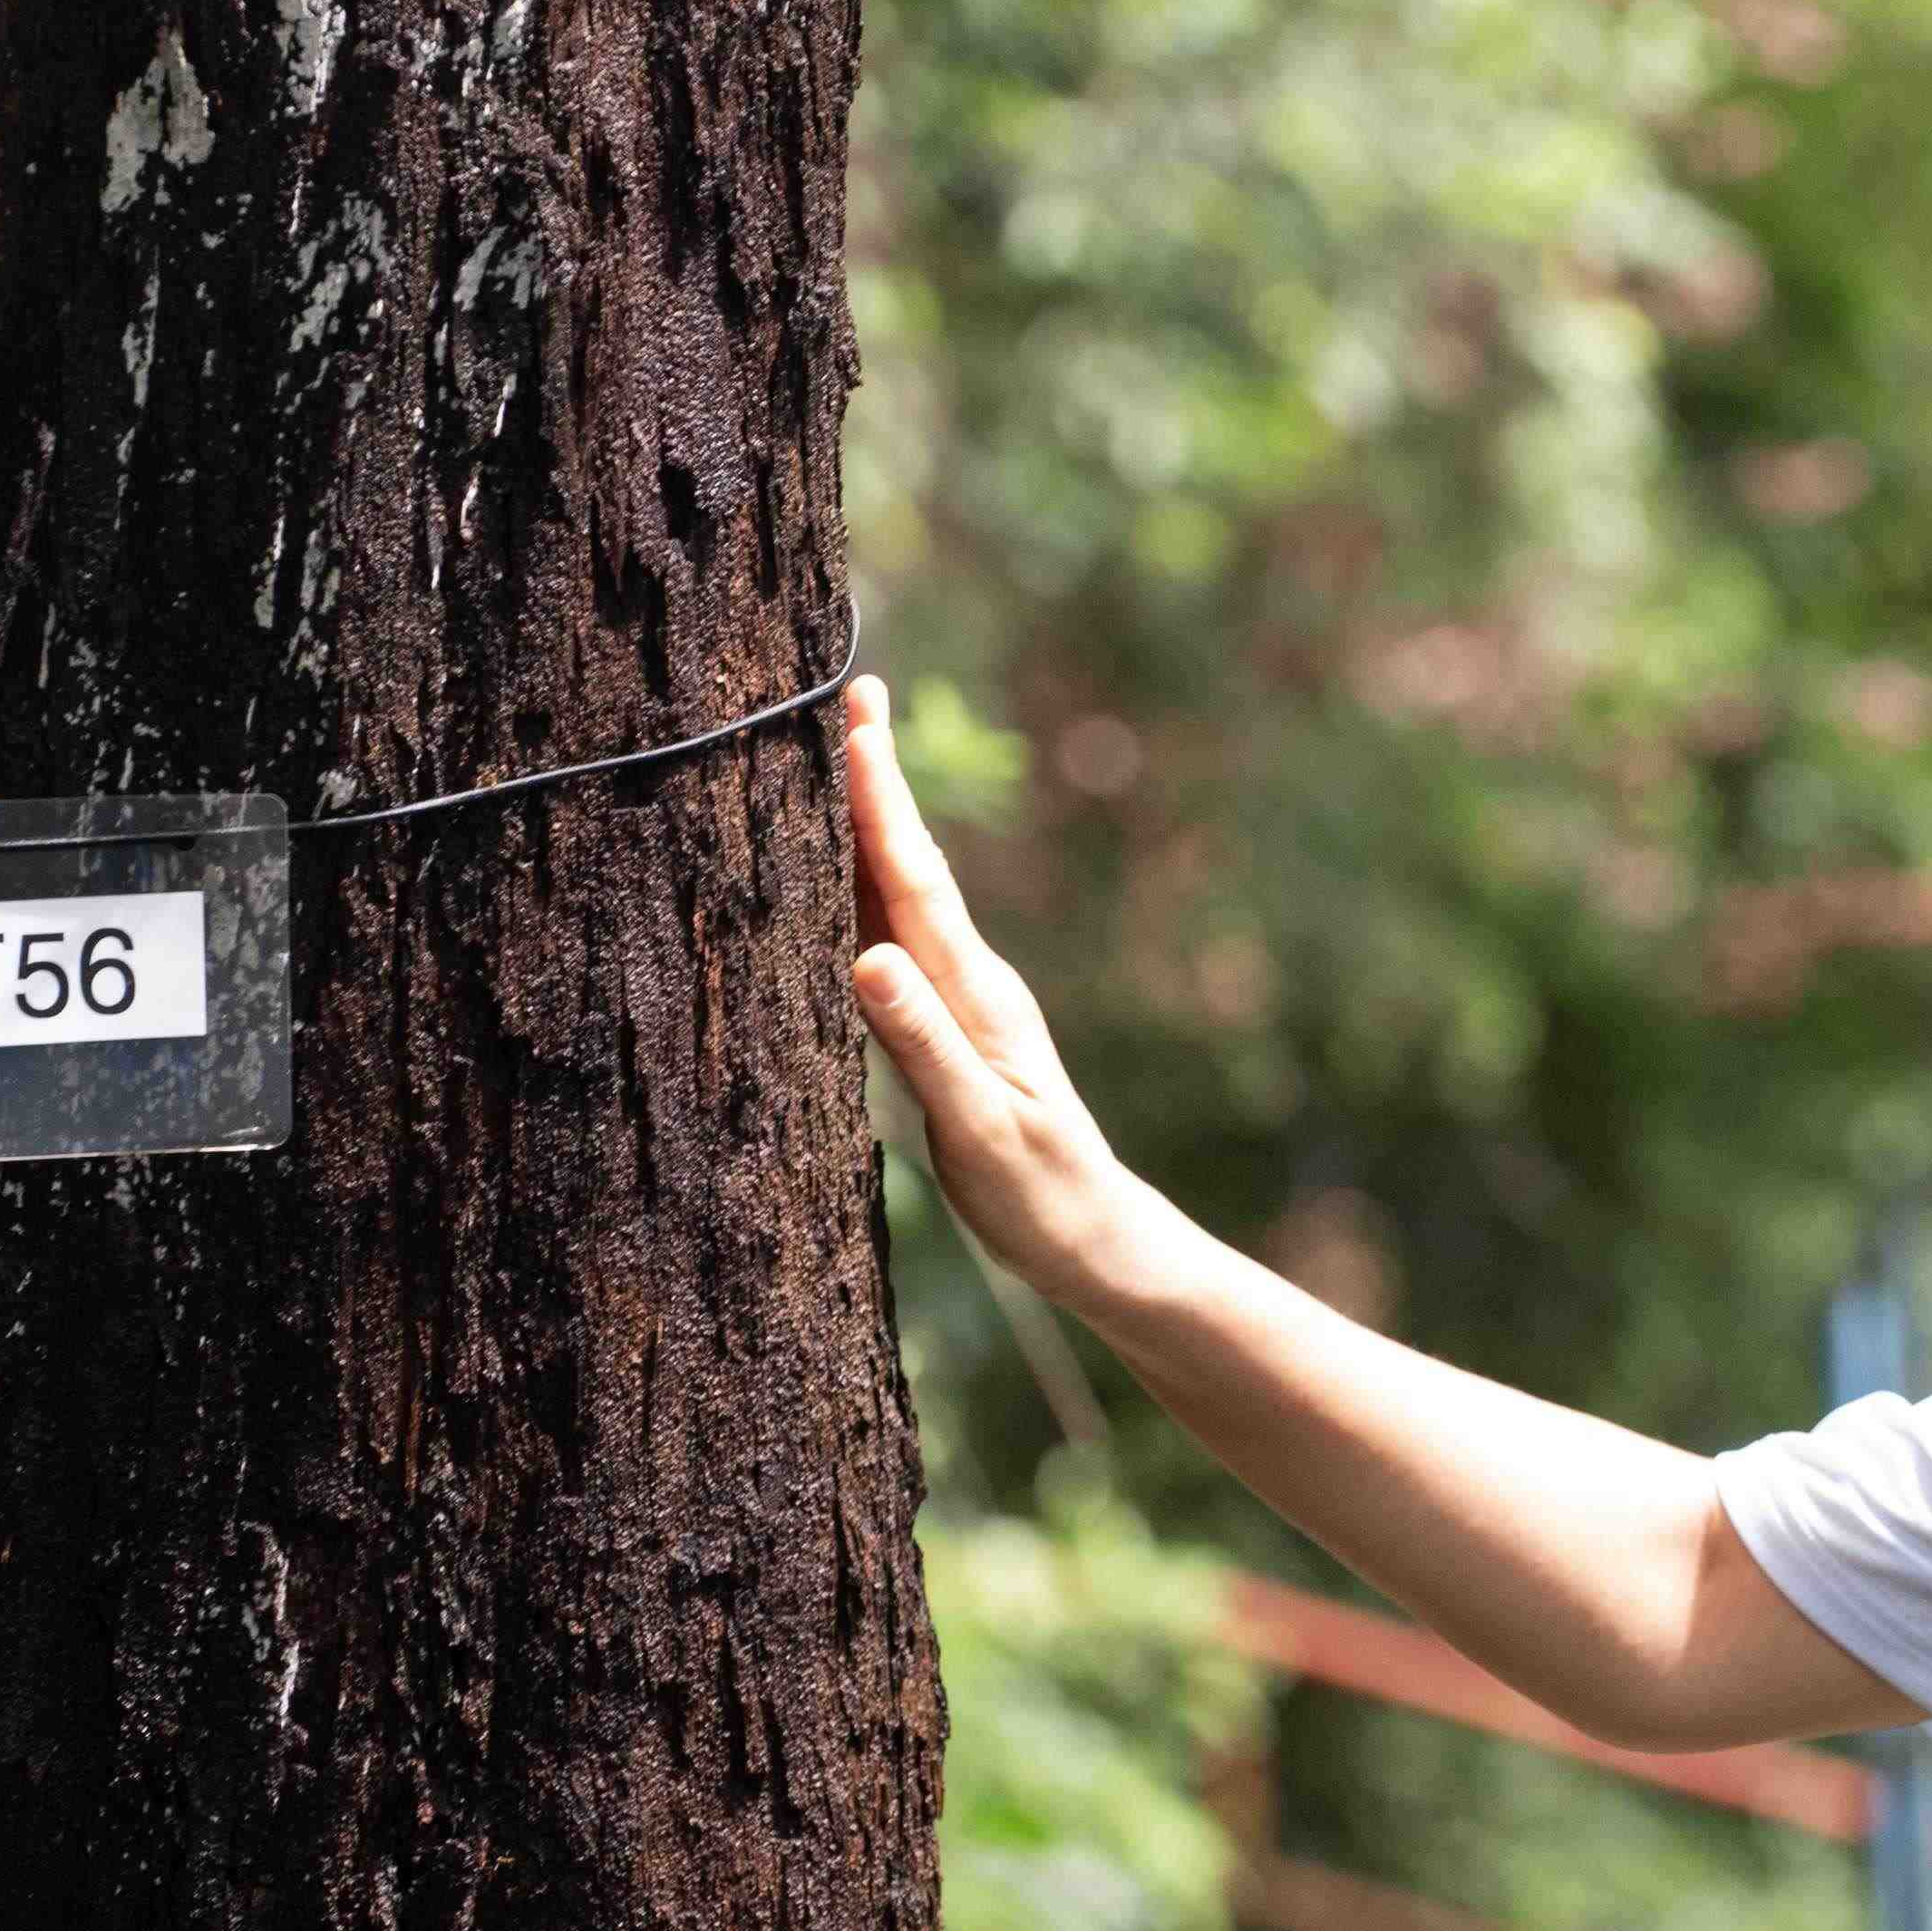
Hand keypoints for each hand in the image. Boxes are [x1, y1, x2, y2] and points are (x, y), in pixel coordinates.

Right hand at [839, 679, 1196, 1320]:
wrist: (1093, 1235)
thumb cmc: (1038, 1195)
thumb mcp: (980, 1129)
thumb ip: (924, 1046)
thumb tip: (867, 958)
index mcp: (974, 994)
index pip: (914, 878)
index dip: (879, 800)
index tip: (855, 720)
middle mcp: (970, 981)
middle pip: (910, 863)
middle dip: (877, 782)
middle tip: (851, 694)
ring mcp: (963, 1000)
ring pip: (903, 893)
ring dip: (871, 824)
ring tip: (838, 758)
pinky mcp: (952, 1027)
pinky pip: (898, 936)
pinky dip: (868, 888)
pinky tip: (845, 876)